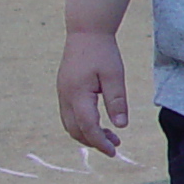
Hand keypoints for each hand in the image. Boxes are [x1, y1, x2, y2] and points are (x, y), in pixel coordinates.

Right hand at [57, 29, 128, 153]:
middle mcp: (65, 96)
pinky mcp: (65, 90)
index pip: (88, 127)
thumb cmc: (102, 52)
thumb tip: (120, 126)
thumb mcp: (114, 75)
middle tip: (115, 145)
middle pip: (75, 130)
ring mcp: (62, 93)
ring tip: (111, 136)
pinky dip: (83, 124)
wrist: (86, 31)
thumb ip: (116, 101)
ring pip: (70, 124)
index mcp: (77, 94)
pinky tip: (99, 123)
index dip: (100, 142)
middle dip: (94, 142)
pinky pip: (70, 115)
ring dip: (88, 134)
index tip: (114, 151)